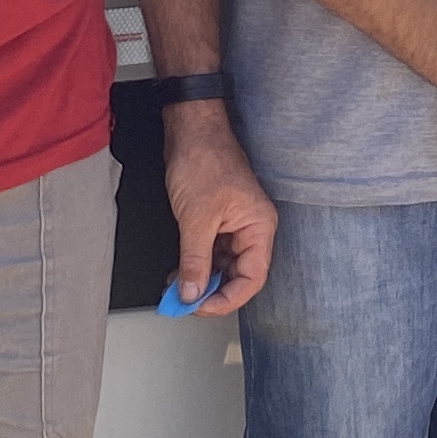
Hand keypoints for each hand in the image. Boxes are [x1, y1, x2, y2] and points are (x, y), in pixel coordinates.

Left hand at [161, 105, 277, 313]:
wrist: (191, 129)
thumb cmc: (204, 159)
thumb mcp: (197, 218)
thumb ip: (194, 260)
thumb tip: (191, 292)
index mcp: (259, 228)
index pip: (252, 278)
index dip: (227, 299)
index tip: (201, 307)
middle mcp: (252, 229)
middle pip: (238, 276)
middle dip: (211, 293)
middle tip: (184, 304)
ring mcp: (235, 226)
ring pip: (222, 266)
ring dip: (200, 281)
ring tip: (177, 291)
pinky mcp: (218, 221)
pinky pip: (211, 252)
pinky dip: (195, 265)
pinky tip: (178, 274)